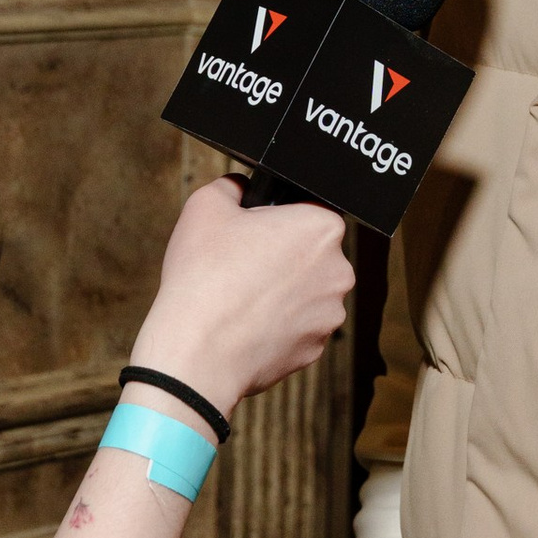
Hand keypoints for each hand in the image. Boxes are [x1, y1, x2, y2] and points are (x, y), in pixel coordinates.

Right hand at [133, 176, 353, 413]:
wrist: (198, 351)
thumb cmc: (204, 276)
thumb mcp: (206, 206)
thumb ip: (232, 186)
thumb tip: (241, 188)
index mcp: (322, 228)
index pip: (307, 210)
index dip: (275, 218)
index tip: (250, 233)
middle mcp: (339, 271)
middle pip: (310, 253)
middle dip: (281, 256)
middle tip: (241, 264)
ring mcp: (330, 315)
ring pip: (305, 293)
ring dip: (281, 293)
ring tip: (240, 298)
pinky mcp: (315, 349)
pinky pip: (297, 327)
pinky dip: (276, 325)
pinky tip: (246, 325)